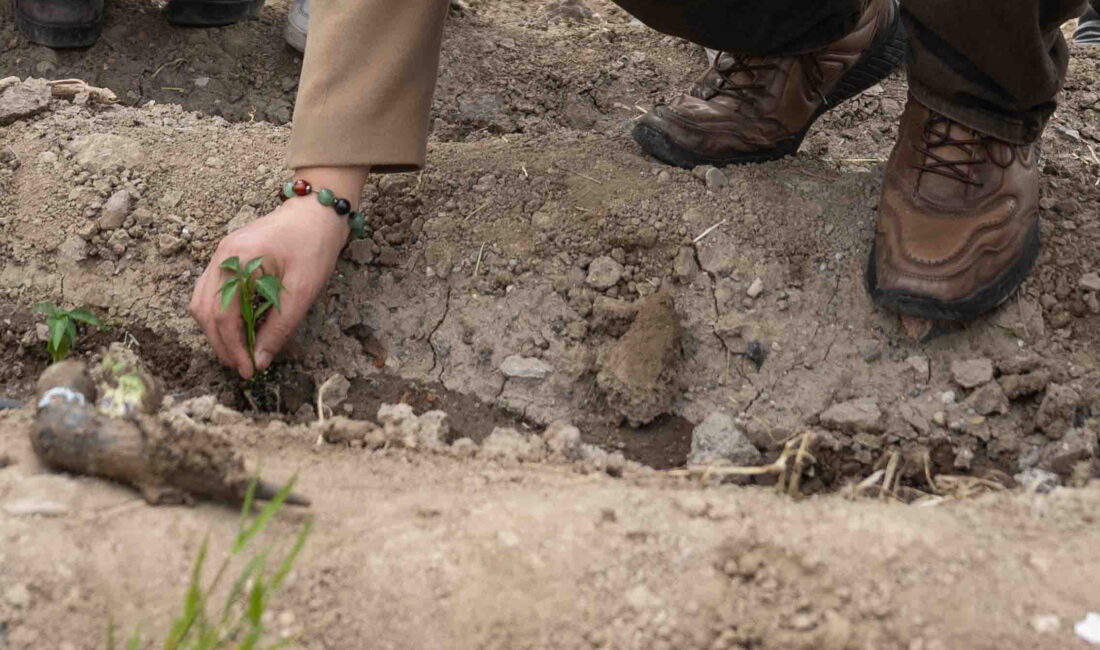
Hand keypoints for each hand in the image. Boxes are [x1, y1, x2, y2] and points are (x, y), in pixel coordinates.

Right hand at [190, 167, 367, 378]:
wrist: (318, 211)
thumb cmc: (314, 245)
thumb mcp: (302, 290)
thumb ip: (280, 326)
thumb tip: (260, 360)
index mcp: (239, 260)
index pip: (224, 315)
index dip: (233, 348)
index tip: (248, 370)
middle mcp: (222, 256)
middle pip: (206, 311)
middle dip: (221, 344)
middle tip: (242, 366)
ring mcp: (221, 254)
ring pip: (203, 302)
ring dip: (217, 331)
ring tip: (239, 352)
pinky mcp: (228, 256)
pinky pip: (212, 291)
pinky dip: (221, 314)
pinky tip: (239, 328)